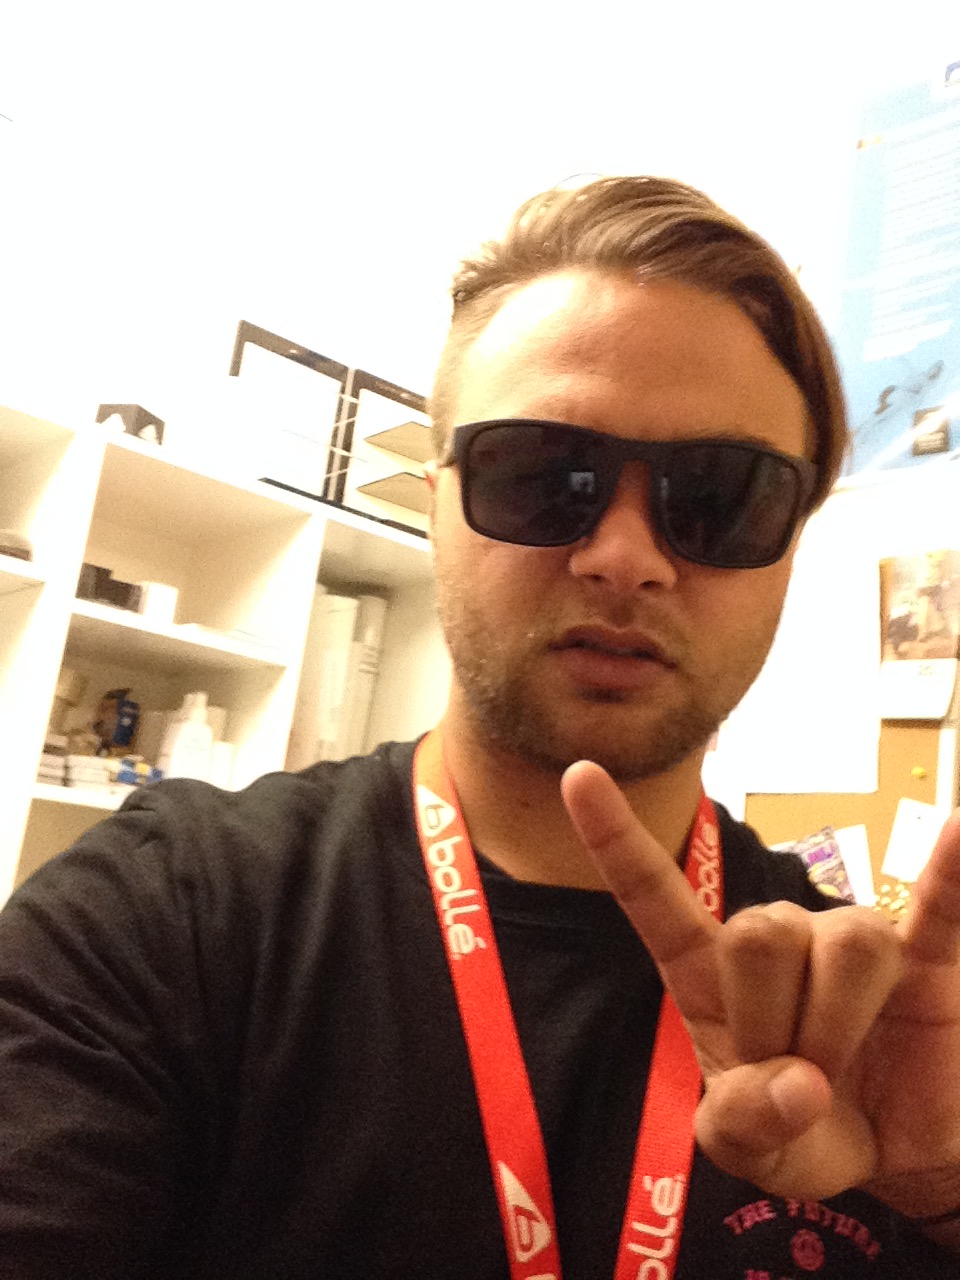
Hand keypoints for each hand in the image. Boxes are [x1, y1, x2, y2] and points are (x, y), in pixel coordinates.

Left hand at [561, 761, 959, 1212]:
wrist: (894, 1156)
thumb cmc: (805, 1135)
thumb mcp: (752, 1153)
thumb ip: (743, 1128)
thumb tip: (801, 1085)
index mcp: (711, 973)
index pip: (654, 897)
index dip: (616, 839)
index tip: (578, 774)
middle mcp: (777, 936)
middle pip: (759, 933)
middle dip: (775, 1023)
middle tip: (798, 1072)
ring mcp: (850, 938)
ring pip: (847, 942)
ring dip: (844, 1023)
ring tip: (849, 1061)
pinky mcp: (925, 955)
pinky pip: (940, 905)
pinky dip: (950, 873)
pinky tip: (959, 827)